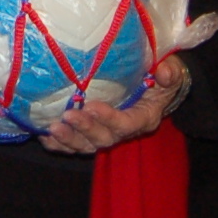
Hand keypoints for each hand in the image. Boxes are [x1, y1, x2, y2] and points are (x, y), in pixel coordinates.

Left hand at [42, 54, 189, 154]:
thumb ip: (171, 74)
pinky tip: (45, 138)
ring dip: (69, 140)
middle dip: (85, 129)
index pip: (126, 124)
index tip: (91, 106)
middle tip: (68, 115)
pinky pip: (76, 145)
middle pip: (104, 138)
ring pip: (88, 145)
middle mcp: (125, 131)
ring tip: (52, 129)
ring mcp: (108, 134)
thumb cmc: (162, 79)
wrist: (156, 88)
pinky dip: (60, 145)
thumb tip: (166, 72)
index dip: (109, 118)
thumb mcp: (172, 73)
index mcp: (144, 118)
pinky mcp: (94, 133)